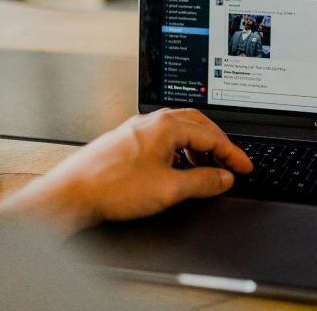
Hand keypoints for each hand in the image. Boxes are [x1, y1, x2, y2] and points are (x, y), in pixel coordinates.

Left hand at [0, 108, 252, 235]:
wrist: (72, 193)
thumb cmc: (112, 187)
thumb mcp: (170, 189)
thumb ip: (204, 182)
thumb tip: (224, 177)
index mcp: (166, 126)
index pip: (211, 136)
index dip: (232, 154)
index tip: (244, 167)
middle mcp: (151, 122)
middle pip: (197, 126)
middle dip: (218, 145)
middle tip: (230, 163)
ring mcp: (137, 130)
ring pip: (178, 132)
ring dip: (198, 148)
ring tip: (207, 170)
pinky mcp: (126, 142)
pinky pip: (162, 140)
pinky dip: (179, 152)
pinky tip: (177, 169)